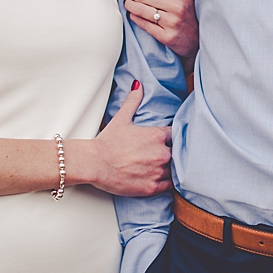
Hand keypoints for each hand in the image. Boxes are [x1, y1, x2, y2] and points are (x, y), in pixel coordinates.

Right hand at [74, 82, 171, 197]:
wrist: (95, 163)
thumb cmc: (107, 142)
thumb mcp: (121, 118)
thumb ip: (133, 101)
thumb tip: (138, 85)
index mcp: (157, 135)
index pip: (176, 135)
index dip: (172, 138)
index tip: (168, 140)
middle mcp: (161, 153)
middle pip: (177, 153)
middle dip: (171, 153)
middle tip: (161, 155)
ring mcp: (158, 171)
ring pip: (174, 170)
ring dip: (169, 168)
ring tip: (159, 167)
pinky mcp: (152, 187)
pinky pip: (168, 186)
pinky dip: (165, 183)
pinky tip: (159, 179)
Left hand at [124, 0, 197, 60]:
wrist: (202, 39)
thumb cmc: (195, 9)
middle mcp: (178, 5)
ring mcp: (172, 22)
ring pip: (141, 10)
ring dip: (130, 5)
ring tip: (128, 2)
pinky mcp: (167, 37)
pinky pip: (144, 25)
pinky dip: (135, 18)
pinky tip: (133, 14)